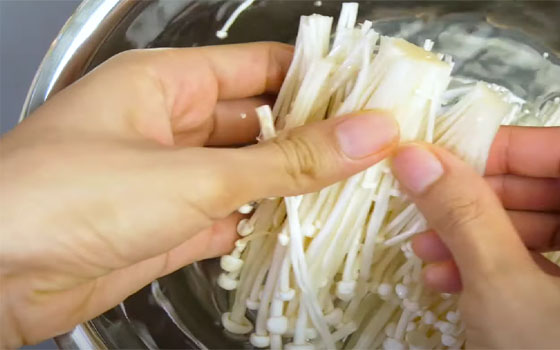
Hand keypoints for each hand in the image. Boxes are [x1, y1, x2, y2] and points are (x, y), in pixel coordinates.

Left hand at [0, 43, 398, 346]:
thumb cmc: (66, 198)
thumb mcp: (196, 174)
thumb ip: (288, 161)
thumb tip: (366, 135)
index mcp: (168, 83)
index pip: (260, 66)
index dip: (317, 78)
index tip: (371, 94)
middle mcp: (170, 126)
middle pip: (259, 123)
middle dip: (313, 138)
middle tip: (375, 152)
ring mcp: (168, 179)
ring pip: (248, 174)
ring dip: (292, 187)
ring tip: (355, 193)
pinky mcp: (166, 229)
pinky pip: (229, 219)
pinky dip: (262, 227)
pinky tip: (303, 233)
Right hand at [391, 126, 559, 347]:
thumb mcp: (502, 294)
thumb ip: (463, 213)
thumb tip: (419, 159)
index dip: (514, 147)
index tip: (457, 157)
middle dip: (495, 202)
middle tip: (435, 208)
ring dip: (501, 241)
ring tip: (436, 256)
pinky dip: (530, 273)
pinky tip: (470, 283)